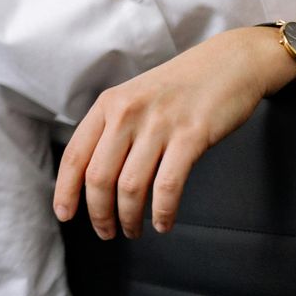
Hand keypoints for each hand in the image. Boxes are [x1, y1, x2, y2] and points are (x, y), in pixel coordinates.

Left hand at [54, 27, 295, 237]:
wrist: (231, 63)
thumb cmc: (181, 87)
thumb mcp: (134, 99)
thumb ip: (112, 130)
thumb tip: (93, 176)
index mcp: (107, 105)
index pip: (74, 155)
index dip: (65, 190)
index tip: (64, 214)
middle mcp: (127, 113)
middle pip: (98, 177)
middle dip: (99, 213)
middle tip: (106, 232)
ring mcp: (159, 124)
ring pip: (130, 186)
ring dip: (129, 218)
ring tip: (133, 231)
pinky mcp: (192, 136)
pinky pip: (167, 185)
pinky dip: (162, 211)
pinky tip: (163, 223)